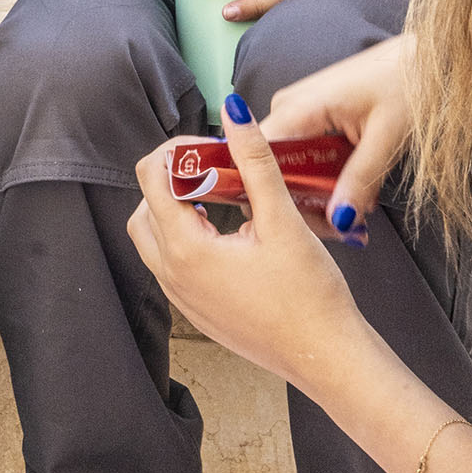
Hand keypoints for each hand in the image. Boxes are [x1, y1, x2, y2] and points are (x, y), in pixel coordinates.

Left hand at [129, 94, 365, 397]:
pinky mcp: (197, 312)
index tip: (214, 146)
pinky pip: (171, 266)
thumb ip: (254, 161)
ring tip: (220, 197)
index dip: (177, 151)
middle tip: (214, 168)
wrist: (327, 358)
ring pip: (153, 239)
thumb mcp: (282, 220)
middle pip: (144, 207)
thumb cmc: (310, 296)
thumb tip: (233, 114)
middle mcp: (173, 276)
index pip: (151, 178)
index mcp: (185, 250)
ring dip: (175, 210)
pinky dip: (186, 239)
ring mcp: (182, 299)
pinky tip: (227, 233)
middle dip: (172, 179)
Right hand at [264, 32, 416, 231]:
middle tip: (345, 230)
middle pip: (275, 170)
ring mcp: (297, 111)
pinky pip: (305, 156)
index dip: (274, 198)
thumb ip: (361, 180)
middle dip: (305, 205)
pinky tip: (352, 192)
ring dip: (318, 194)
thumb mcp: (388, 136)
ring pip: (291, 167)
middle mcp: (287, 108)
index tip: (305, 226)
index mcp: (298, 108)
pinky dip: (326, 177)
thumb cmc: (407, 81)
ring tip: (355, 217)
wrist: (423, 55)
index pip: (258, 161)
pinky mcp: (311, 116)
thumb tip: (339, 220)